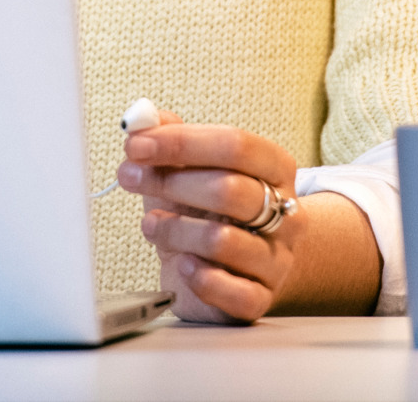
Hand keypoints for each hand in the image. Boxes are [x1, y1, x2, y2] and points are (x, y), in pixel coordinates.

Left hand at [121, 112, 305, 323]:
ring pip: (222, 240)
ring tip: (151, 225)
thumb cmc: (209, 210)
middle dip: (171, 183)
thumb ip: (169, 138)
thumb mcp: (190, 168)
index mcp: (274, 168)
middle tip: (131, 178)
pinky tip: (182, 265)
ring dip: (173, 230)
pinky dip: (199, 277)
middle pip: (230, 189)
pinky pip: (233, 292)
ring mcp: (277, 258)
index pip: (235, 144)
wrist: (237, 268)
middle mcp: (286, 211)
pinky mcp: (261, 299)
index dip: (181, 142)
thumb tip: (140, 119)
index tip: (136, 145)